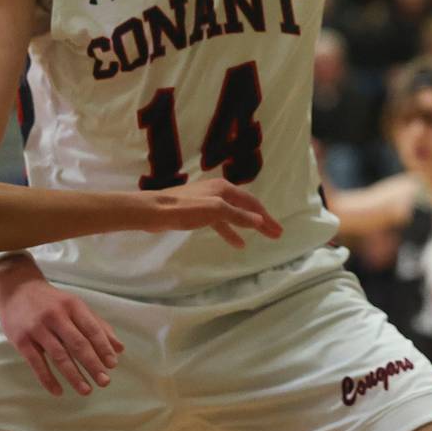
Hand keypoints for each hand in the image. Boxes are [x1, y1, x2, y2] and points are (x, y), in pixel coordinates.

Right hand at [0, 258, 123, 396]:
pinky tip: (58, 391)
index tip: (113, 365)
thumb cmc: (51, 301)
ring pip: (59, 355)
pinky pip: (36, 363)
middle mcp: (55, 316)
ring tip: (86, 390)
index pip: (92, 329)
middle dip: (92, 364)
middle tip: (104, 382)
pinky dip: (47, 379)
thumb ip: (98, 326)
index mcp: (72, 306)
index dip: (104, 348)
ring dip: (74, 375)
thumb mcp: (75, 306)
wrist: (15, 289)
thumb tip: (120, 349)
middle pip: (78, 344)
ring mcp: (37, 328)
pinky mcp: (21, 340)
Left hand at [149, 180, 283, 247]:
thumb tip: (259, 220)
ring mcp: (206, 202)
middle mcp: (217, 192)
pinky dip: (229, 231)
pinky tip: (236, 242)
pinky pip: (219, 222)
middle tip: (275, 234)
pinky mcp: (196, 213)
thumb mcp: (215, 211)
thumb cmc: (184, 209)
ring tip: (260, 238)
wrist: (154, 212)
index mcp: (224, 188)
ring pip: (232, 216)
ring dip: (246, 227)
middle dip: (260, 221)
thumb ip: (238, 215)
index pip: (251, 203)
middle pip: (244, 207)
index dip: (265, 217)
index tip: (277, 231)